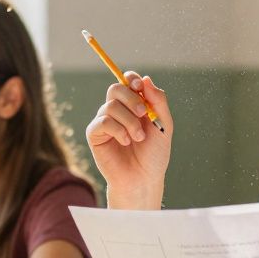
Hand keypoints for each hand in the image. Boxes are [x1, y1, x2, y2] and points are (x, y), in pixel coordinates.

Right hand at [85, 72, 172, 208]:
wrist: (144, 178)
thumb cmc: (154, 154)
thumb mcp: (163, 124)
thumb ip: (158, 101)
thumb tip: (146, 79)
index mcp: (134, 105)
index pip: (127, 81)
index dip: (132, 80)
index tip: (141, 88)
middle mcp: (118, 110)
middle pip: (116, 88)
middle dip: (132, 99)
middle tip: (144, 114)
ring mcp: (105, 121)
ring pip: (111, 106)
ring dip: (129, 121)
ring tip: (138, 138)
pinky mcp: (95, 134)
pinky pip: (103, 121)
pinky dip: (118, 130)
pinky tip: (126, 142)